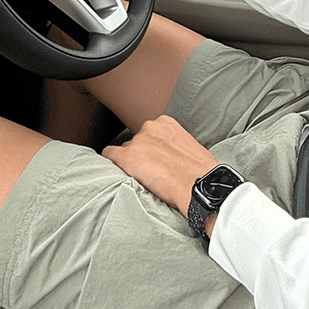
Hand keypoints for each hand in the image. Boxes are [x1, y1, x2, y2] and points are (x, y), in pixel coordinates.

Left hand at [102, 115, 218, 224]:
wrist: (198, 184)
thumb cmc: (199, 171)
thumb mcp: (189, 147)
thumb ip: (174, 145)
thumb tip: (169, 156)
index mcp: (166, 123)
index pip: (150, 134)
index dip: (152, 150)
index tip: (157, 160)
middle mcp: (149, 127)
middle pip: (137, 142)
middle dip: (142, 155)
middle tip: (152, 172)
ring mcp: (138, 142)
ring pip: (126, 151)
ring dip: (132, 163)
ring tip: (144, 179)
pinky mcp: (127, 157)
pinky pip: (109, 155)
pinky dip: (111, 162)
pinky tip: (115, 172)